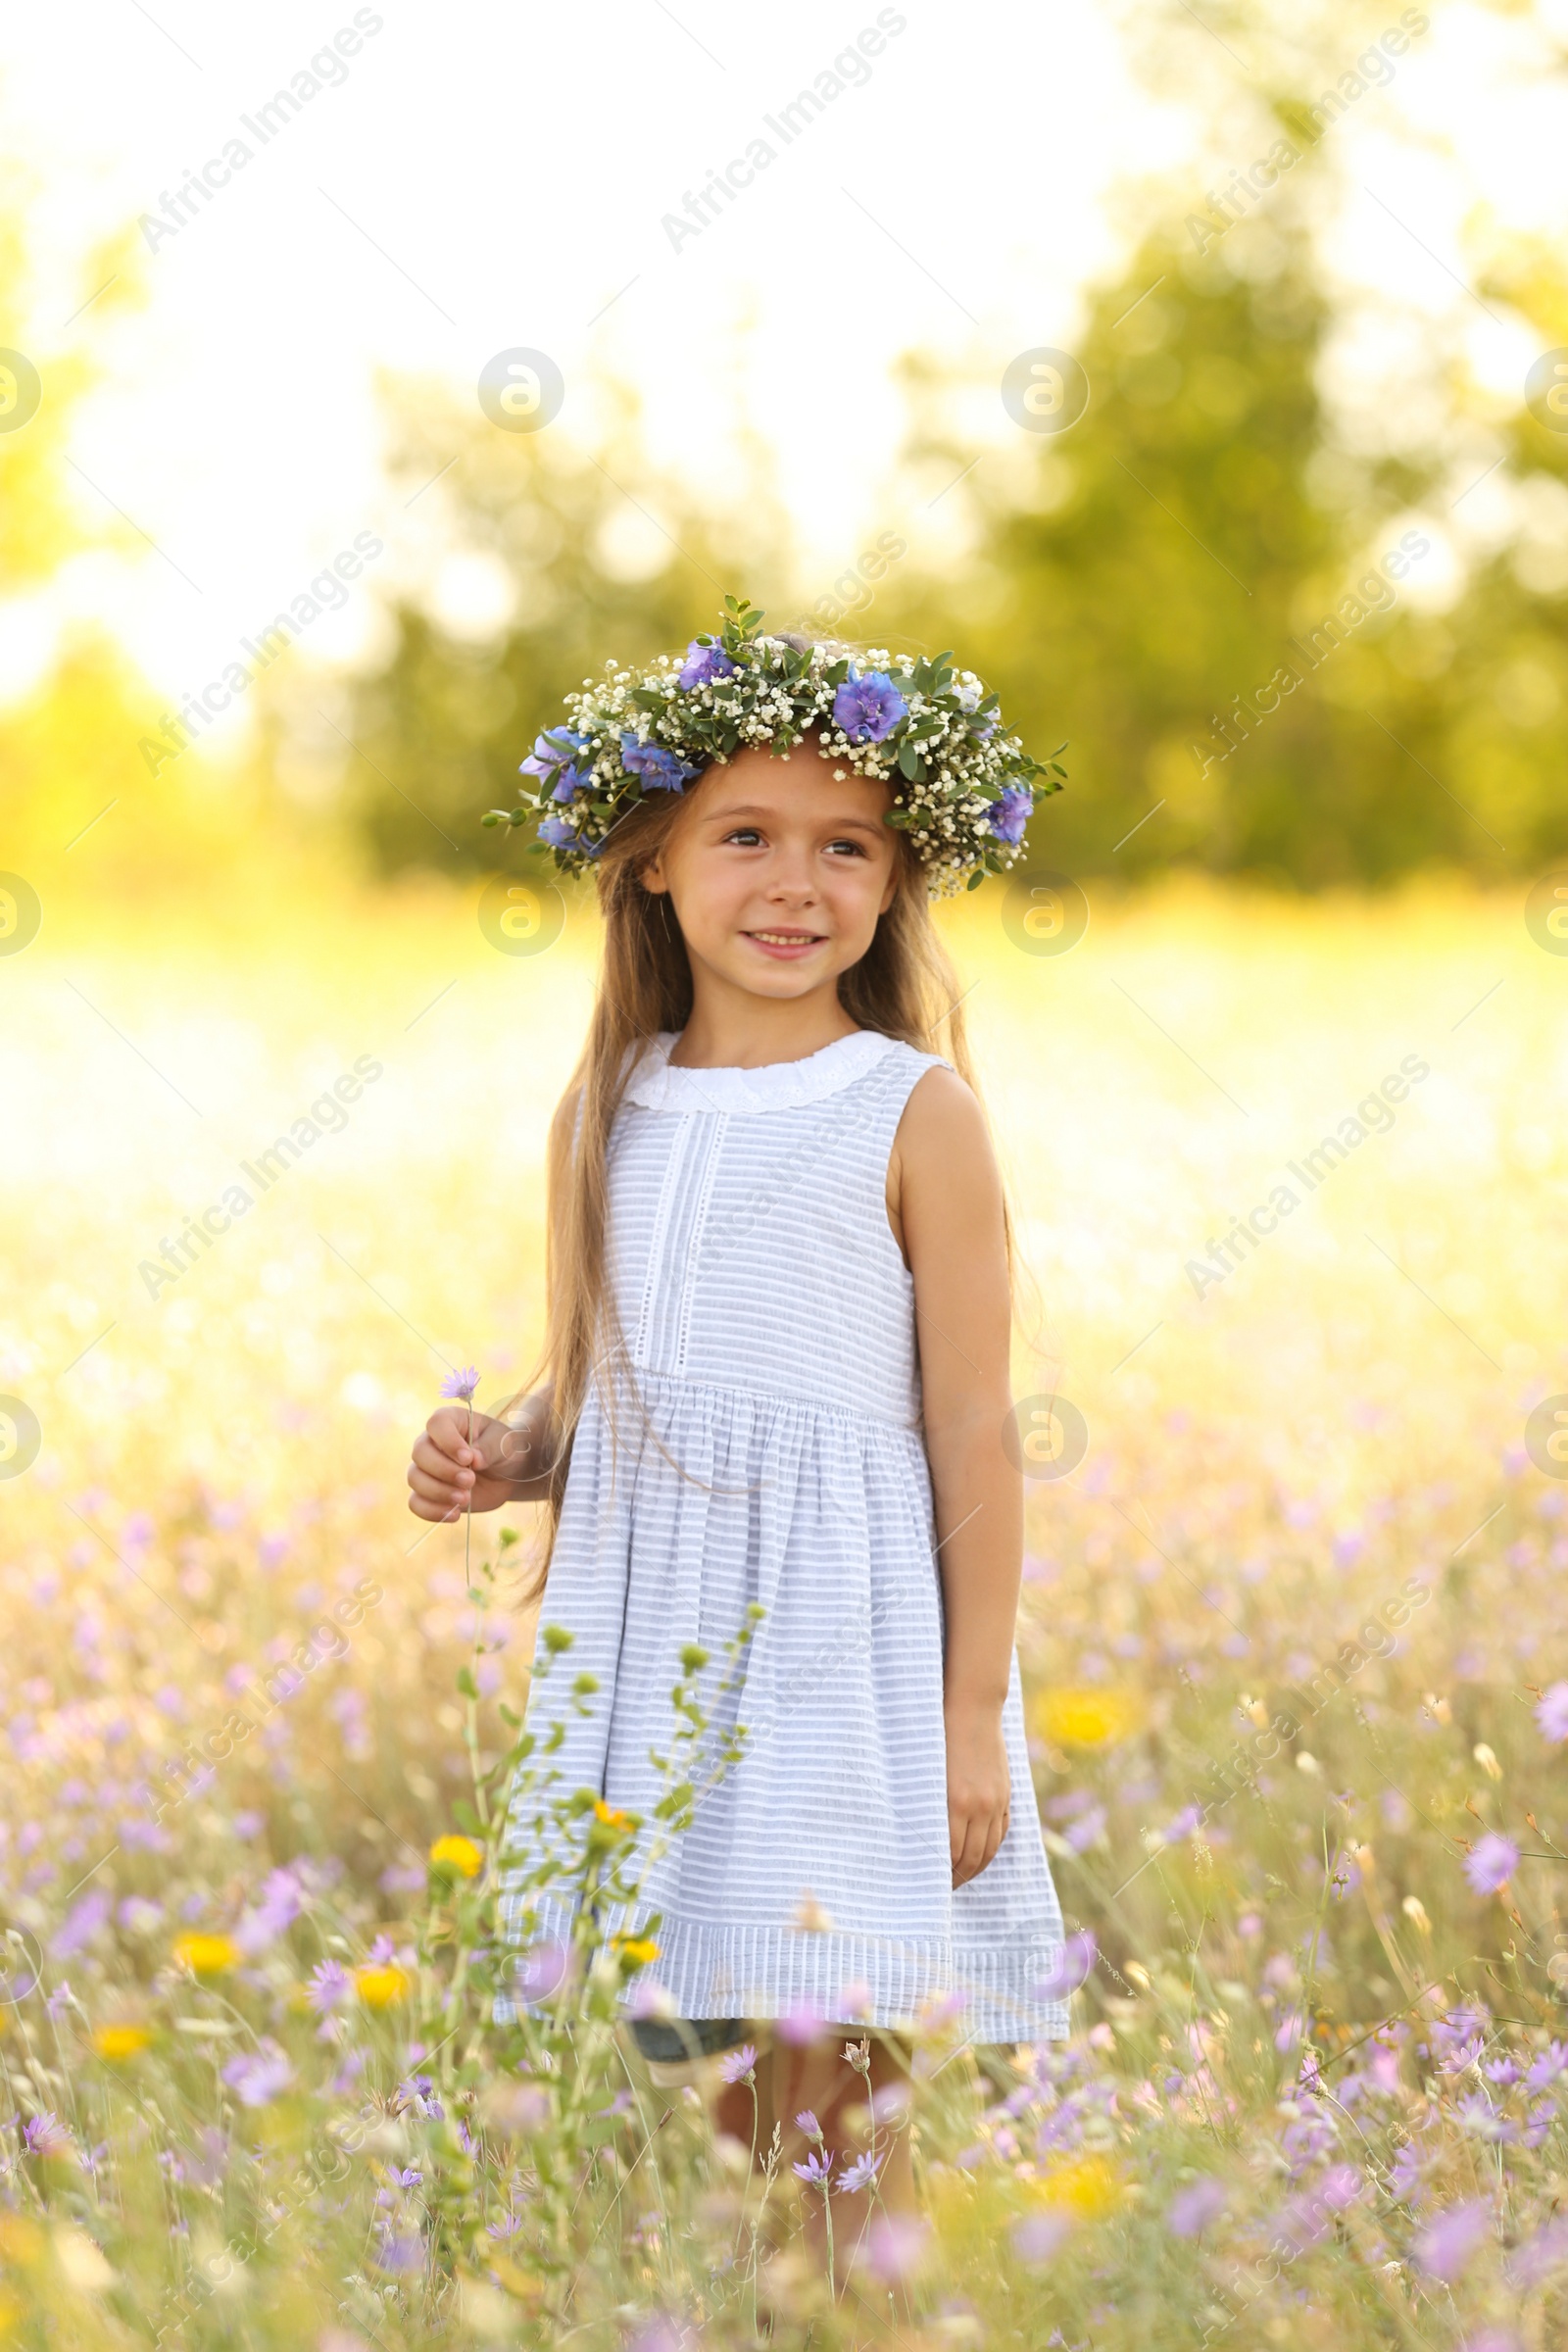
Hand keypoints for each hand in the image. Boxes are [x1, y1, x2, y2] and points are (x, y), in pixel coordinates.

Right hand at [406, 1406, 534, 1521]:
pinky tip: (455, 1513)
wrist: (505, 1475)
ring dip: (439, 1492)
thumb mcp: (504, 1444)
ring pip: (414, 1478)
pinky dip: (432, 1511)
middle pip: (420, 1453)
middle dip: (444, 1471)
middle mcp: (432, 1442)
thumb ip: (490, 1448)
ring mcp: (426, 1468)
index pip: (436, 1424)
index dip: (448, 1441)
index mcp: (451, 1421)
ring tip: (466, 1498)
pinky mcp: (427, 1493)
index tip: (467, 1458)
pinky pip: (416, 1503)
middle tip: (470, 1480)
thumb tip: (474, 1459)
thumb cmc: (503, 1450)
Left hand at [945, 1697, 1010, 1888]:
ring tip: (959, 1877)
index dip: (941, 1874)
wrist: (972, 1709)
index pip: (950, 1854)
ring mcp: (995, 1801)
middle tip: (941, 1889)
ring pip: (988, 1849)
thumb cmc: (939, 1736)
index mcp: (955, 1802)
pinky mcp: (1005, 1795)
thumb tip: (922, 1841)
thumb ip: (930, 1807)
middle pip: (971, 1858)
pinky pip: (1000, 1832)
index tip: (929, 1884)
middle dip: (956, 1877)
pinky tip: (978, 1856)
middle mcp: (979, 1806)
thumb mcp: (928, 1773)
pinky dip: (990, 1849)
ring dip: (974, 1869)